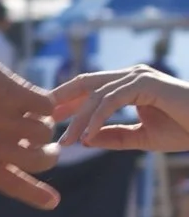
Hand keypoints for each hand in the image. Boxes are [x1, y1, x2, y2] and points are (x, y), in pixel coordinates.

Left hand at [0, 31, 60, 207]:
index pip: (12, 185)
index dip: (35, 195)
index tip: (55, 202)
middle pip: (38, 161)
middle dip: (50, 155)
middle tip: (52, 149)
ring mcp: (2, 120)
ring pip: (44, 131)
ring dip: (44, 124)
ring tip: (33, 114)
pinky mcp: (12, 94)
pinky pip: (46, 106)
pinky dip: (45, 102)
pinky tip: (33, 97)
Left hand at [51, 63, 188, 154]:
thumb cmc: (184, 129)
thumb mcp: (141, 137)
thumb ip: (114, 136)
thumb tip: (86, 140)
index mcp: (128, 84)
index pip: (89, 88)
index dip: (67, 102)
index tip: (47, 121)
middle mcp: (131, 75)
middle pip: (85, 83)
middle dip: (62, 102)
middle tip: (41, 122)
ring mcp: (139, 76)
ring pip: (96, 94)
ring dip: (78, 119)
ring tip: (66, 141)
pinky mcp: (146, 84)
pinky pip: (112, 100)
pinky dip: (97, 118)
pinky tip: (88, 137)